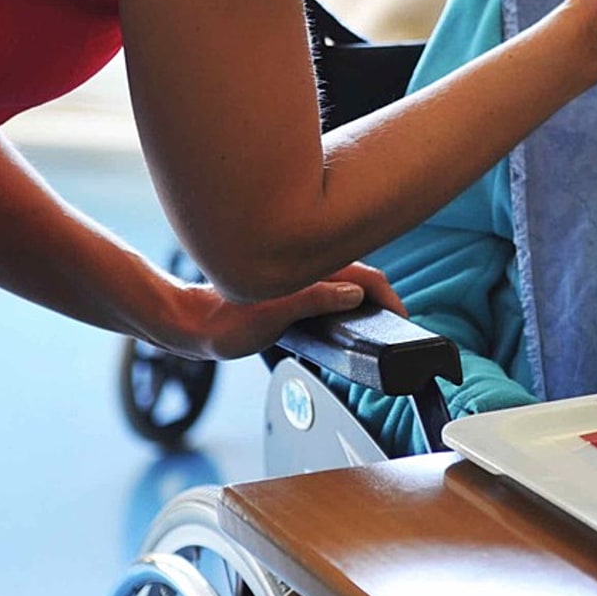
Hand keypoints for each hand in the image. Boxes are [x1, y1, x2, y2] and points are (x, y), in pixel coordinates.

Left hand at [158, 260, 405, 360]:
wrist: (194, 325)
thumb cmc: (225, 321)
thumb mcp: (273, 314)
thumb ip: (315, 299)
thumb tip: (354, 294)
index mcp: (311, 270)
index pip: (366, 277)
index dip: (389, 296)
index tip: (401, 317)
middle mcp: (310, 271)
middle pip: (362, 276)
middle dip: (384, 293)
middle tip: (398, 320)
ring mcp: (303, 280)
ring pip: (348, 282)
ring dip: (368, 296)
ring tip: (380, 317)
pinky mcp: (295, 292)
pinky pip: (333, 291)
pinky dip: (350, 301)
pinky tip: (347, 316)